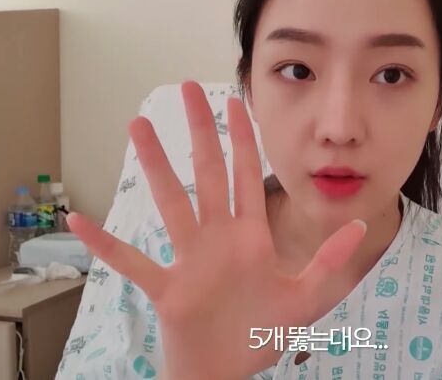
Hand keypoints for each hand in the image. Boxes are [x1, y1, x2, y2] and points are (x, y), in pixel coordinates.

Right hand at [67, 81, 366, 378]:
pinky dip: (106, 245)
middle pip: (207, 174)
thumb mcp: (307, 298)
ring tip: (139, 126)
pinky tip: (80, 221)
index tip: (233, 102)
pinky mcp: (168, 289)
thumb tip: (361, 225)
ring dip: (155, 166)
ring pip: (170, 203)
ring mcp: (189, 260)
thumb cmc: (261, 335)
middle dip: (200, 132)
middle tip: (187, 89)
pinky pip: (132, 262)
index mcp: (250, 238)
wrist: (228, 372)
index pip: (246, 176)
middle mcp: (218, 239)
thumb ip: (331, 262)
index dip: (242, 139)